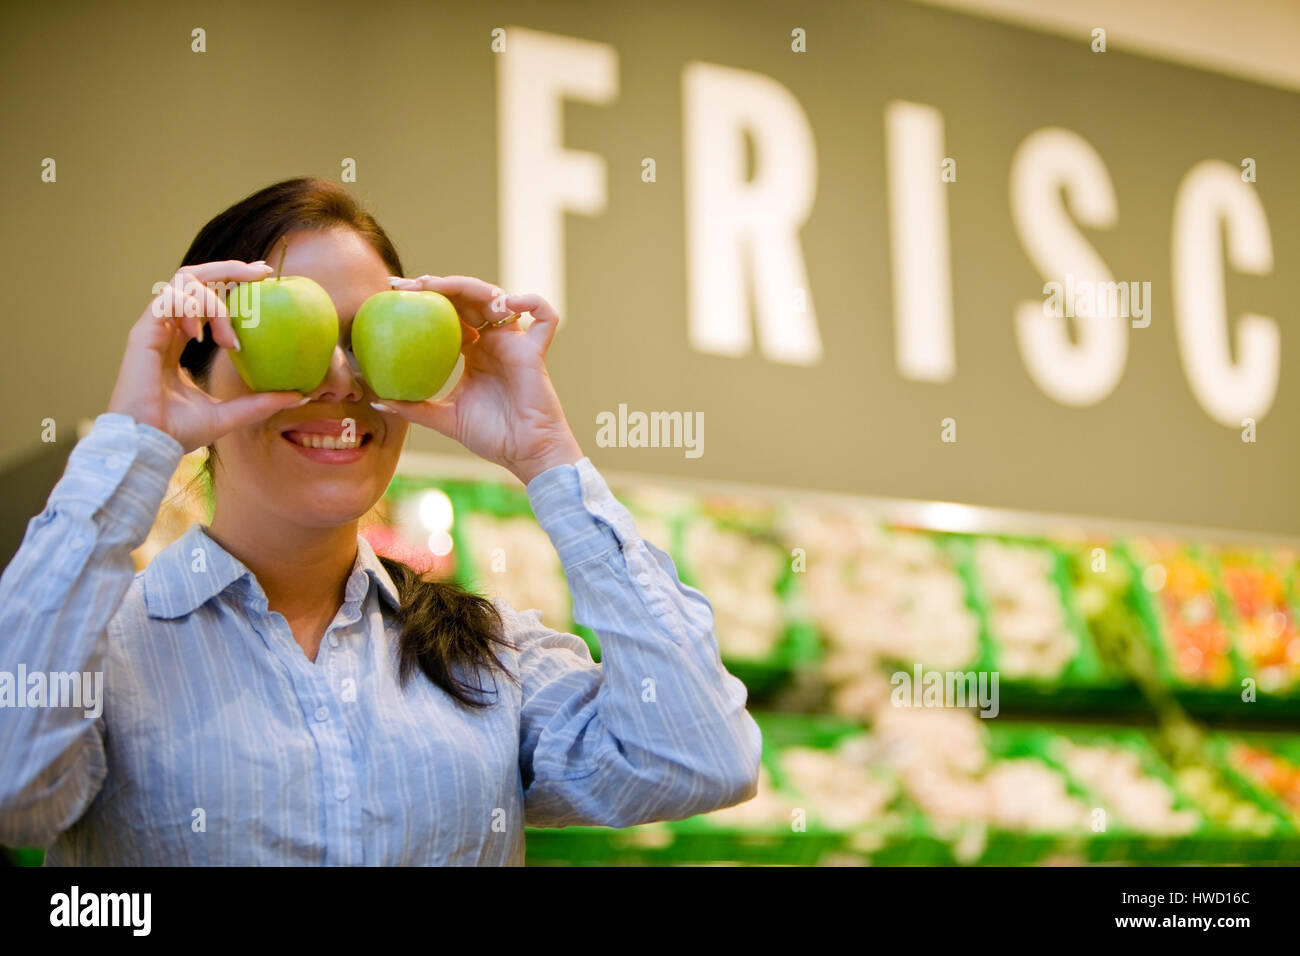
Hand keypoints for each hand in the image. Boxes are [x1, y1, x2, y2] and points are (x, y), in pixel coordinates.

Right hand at [107, 260, 307, 453]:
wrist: (150, 444)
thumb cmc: (180, 432)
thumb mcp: (230, 414)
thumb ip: (260, 401)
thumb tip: (299, 394)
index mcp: (179, 343)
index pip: (203, 299)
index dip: (231, 283)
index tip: (263, 279)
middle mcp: (165, 329)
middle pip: (193, 279)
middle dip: (228, 268)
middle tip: (260, 272)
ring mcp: (152, 328)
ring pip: (183, 283)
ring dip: (214, 303)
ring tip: (230, 340)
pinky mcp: (143, 332)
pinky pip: (169, 299)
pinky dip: (192, 309)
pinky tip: (202, 335)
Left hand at [375, 275, 583, 483]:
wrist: (524, 453)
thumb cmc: (491, 436)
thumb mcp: (444, 418)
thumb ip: (413, 407)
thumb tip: (375, 398)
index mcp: (474, 350)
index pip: (448, 314)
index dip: (426, 299)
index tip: (395, 294)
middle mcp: (493, 340)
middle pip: (469, 298)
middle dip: (440, 284)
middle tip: (409, 285)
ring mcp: (515, 342)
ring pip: (497, 297)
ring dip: (469, 286)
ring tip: (439, 287)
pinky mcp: (534, 351)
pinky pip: (544, 317)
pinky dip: (531, 301)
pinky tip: (505, 304)